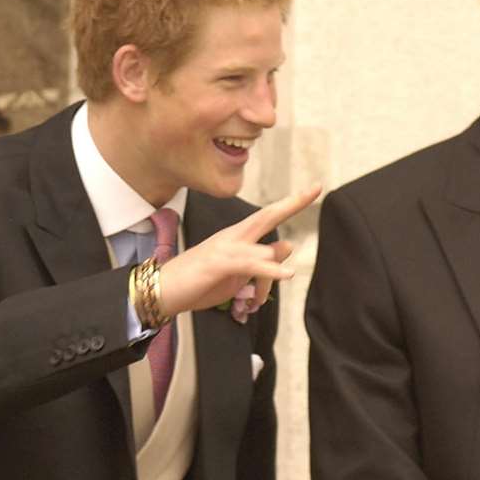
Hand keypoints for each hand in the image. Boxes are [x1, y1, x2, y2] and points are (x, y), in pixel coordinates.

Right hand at [158, 186, 320, 317]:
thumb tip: (287, 244)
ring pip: (260, 247)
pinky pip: (247, 263)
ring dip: (274, 266)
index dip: (291, 203)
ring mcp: (223, 248)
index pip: (268, 217)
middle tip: (316, 188)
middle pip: (266, 216)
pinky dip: (268, 269)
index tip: (314, 188)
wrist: (163, 291)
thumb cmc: (199, 282)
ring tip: (288, 276)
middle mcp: (232, 237)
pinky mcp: (216, 263)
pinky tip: (285, 274)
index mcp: (238, 238)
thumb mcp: (237, 274)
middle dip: (292, 203)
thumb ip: (262, 261)